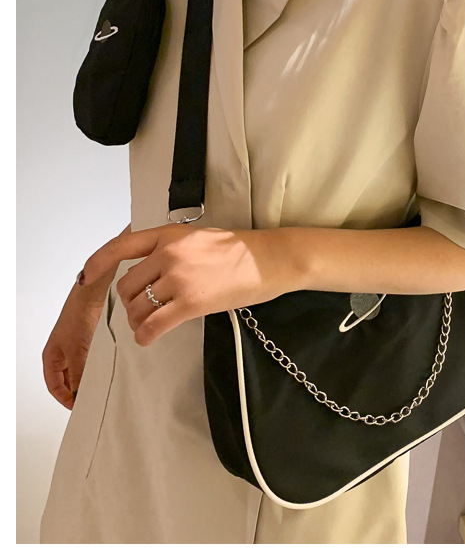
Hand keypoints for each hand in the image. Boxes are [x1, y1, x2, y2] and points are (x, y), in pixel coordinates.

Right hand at [42, 283, 107, 409]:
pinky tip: (111, 371)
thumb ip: (78, 374)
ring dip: (92, 378)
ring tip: (103, 388)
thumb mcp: (76, 351)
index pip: (55, 387)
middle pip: (69, 380)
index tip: (80, 408)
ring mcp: (79, 348)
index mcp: (52, 358)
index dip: (66, 399)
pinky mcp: (94, 342)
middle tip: (94, 400)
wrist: (93, 295)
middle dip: (80, 390)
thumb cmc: (77, 318)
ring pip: (84, 371)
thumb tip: (81, 395)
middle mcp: (64, 355)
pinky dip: (101, 367)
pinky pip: (96, 361)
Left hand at [78, 224, 300, 346]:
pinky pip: (154, 325)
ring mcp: (179, 278)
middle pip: (127, 285)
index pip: (123, 245)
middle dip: (131, 301)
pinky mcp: (191, 302)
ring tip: (151, 324)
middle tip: (145, 309)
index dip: (98, 262)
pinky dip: (146, 335)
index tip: (86, 276)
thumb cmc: (240, 250)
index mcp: (170, 235)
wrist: (269, 260)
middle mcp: (169, 253)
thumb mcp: (200, 237)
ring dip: (140, 319)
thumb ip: (172, 249)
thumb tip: (151, 271)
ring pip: (138, 306)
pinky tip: (149, 338)